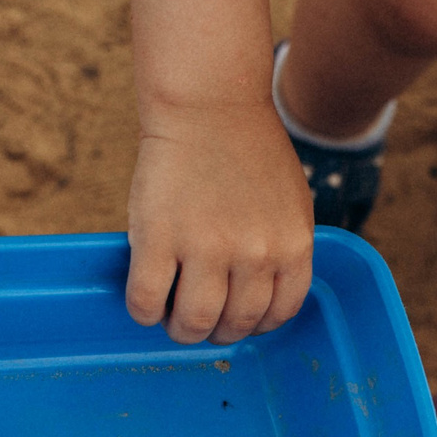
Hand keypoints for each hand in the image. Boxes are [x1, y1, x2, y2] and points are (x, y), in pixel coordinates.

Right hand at [125, 98, 315, 343]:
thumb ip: (283, 249)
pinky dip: (144, 311)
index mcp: (291, 247)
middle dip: (215, 331)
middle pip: (235, 324)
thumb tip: (263, 293)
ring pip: (193, 323)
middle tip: (198, 319)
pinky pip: (147, 301)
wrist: (208, 105)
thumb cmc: (248, 150)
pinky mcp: (159, 237)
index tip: (236, 320)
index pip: (278, 315)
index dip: (254, 325)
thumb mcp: (290, 203)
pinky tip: (146, 300)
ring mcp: (206, 247)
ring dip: (180, 329)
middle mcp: (255, 254)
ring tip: (171, 316)